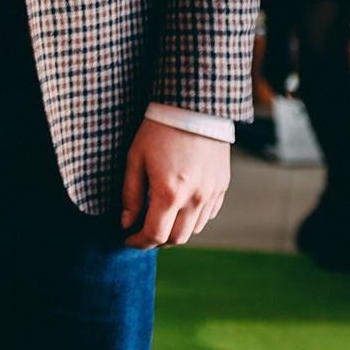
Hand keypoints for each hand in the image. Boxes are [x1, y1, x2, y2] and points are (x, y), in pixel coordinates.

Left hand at [120, 119, 228, 248]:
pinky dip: (192, 218)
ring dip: (175, 231)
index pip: (155, 235)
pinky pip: (208, 214)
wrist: (193, 107)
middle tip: (142, 232)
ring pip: (194, 229)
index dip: (139, 242)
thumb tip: (127, 222)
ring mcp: (212, 193)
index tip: (128, 239)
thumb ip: (131, 194)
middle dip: (157, 241)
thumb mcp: (135, 158)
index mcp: (169, 193)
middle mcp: (194, 198)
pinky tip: (180, 207)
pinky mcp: (222, 186)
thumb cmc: (158, 130)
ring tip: (160, 219)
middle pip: (177, 238)